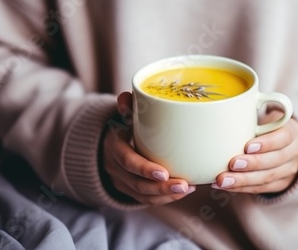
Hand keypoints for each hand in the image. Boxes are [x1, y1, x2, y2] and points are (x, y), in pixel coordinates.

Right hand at [102, 91, 195, 205]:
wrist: (109, 141)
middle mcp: (115, 167)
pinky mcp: (129, 190)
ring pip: (142, 195)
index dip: (144, 169)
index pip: (128, 161)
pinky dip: (164, 198)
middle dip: (161, 187)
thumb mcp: (122, 113)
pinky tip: (183, 191)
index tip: (164, 173)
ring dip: (166, 195)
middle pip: (137, 184)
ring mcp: (121, 181)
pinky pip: (146, 200)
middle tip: (184, 185)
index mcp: (113, 146)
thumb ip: (127, 106)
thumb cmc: (123, 124)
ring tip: (188, 188)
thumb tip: (127, 97)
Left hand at [212, 111, 297, 193]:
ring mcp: (289, 170)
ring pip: (267, 178)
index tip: (247, 146)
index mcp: (292, 131)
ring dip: (243, 181)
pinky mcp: (280, 184)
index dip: (266, 143)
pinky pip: (260, 189)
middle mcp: (294, 152)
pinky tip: (226, 186)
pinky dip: (241, 189)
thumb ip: (252, 112)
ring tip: (222, 180)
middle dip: (252, 164)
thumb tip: (227, 108)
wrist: (286, 143)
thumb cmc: (268, 126)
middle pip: (274, 161)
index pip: (283, 138)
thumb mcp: (266, 116)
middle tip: (231, 164)